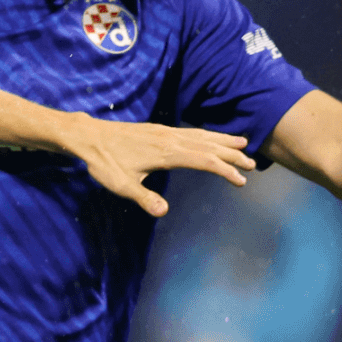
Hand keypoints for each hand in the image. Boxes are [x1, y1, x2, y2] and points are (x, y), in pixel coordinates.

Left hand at [60, 113, 254, 216]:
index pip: (204, 160)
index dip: (225, 170)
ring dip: (223, 141)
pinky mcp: (159, 129)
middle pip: (209, 145)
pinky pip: (191, 131)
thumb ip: (143, 198)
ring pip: (201, 135)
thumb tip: (163, 212)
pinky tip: (210, 137)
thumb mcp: (121, 185)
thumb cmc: (104, 162)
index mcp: (166, 152)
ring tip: (243, 143)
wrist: (90, 137)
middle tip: (252, 164)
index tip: (241, 181)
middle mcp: (170, 138)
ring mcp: (165, 131)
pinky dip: (207, 134)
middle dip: (232, 155)